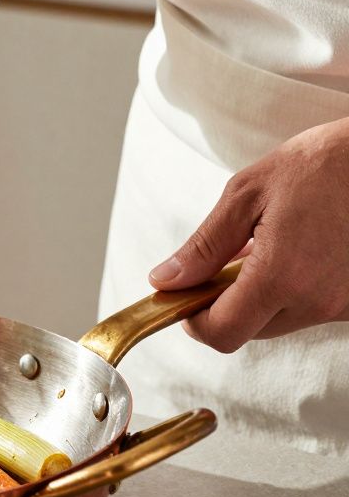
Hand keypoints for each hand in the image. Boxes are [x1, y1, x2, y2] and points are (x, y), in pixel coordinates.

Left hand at [148, 117, 348, 351]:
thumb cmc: (324, 164)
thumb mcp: (248, 194)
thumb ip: (204, 246)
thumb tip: (167, 281)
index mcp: (282, 277)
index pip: (223, 332)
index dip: (195, 321)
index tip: (187, 299)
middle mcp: (319, 301)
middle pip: (251, 330)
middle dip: (228, 304)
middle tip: (226, 264)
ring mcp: (345, 304)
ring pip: (282, 321)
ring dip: (264, 296)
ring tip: (269, 248)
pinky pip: (314, 308)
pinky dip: (296, 290)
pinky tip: (299, 253)